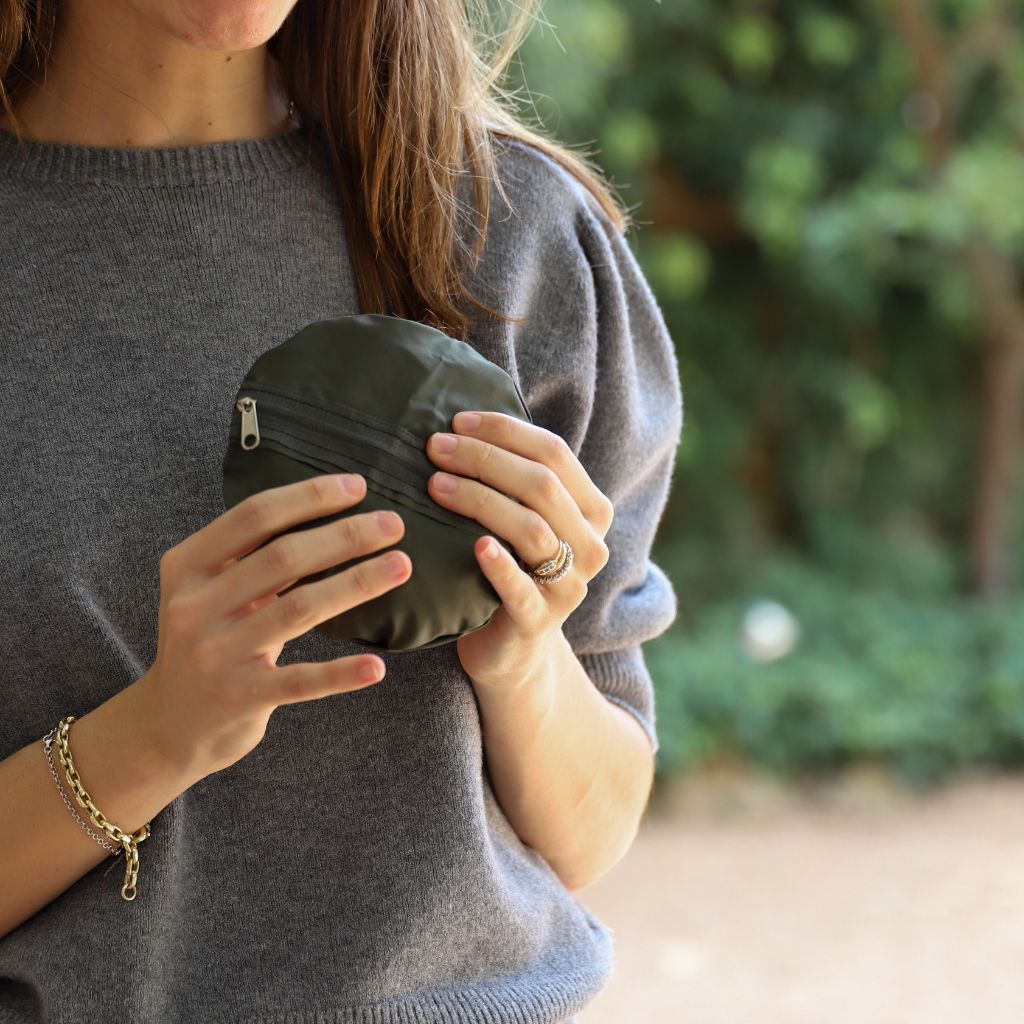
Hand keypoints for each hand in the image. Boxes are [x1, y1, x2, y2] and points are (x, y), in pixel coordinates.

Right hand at [138, 474, 410, 779]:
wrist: (169, 725)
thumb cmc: (209, 641)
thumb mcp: (213, 592)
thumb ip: (258, 557)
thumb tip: (335, 514)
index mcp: (187, 567)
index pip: (254, 517)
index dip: (309, 497)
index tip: (359, 486)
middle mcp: (196, 606)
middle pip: (283, 557)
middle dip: (345, 535)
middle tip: (394, 524)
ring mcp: (216, 654)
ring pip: (300, 609)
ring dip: (357, 584)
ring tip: (402, 565)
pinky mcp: (240, 698)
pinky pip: (299, 681)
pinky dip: (340, 673)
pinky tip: (377, 666)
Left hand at [425, 411, 613, 689]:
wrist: (511, 647)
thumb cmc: (508, 567)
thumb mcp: (520, 518)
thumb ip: (511, 477)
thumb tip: (459, 422)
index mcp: (591, 508)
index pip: (553, 453)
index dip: (505, 431)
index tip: (457, 421)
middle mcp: (591, 544)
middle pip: (541, 486)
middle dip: (484, 459)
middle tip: (436, 448)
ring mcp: (570, 585)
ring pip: (532, 530)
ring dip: (480, 500)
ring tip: (435, 486)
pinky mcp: (541, 620)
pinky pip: (522, 589)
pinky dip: (500, 565)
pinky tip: (476, 546)